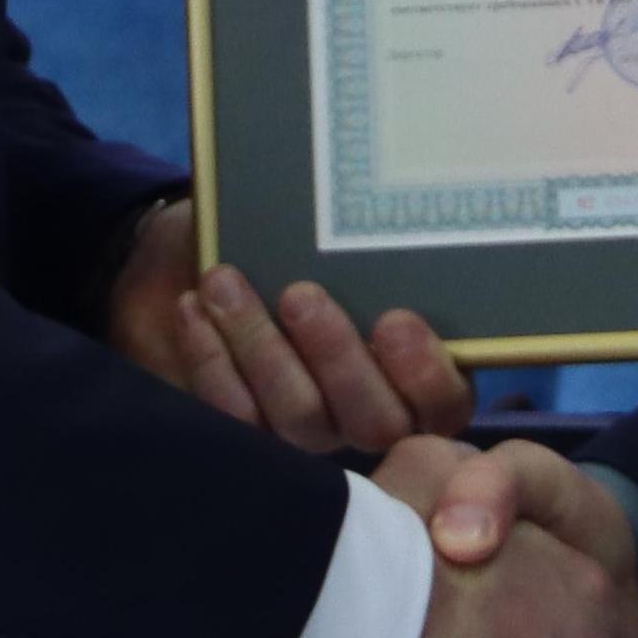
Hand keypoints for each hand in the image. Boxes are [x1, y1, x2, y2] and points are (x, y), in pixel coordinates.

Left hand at [103, 202, 472, 454]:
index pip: (443, 400)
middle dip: (336, 356)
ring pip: (298, 419)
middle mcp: (372, 413)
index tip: (395, 319)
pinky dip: (212, 360)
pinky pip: (235, 416)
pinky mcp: (249, 436)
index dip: (424, 372)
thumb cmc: (304, 241)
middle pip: (372, 421)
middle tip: (300, 295)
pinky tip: (195, 309)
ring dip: (259, 346)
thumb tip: (384, 200)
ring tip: (225, 283)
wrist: (218, 259)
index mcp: (420, 373)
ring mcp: (311, 432)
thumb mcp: (343, 233)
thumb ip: (372, 238)